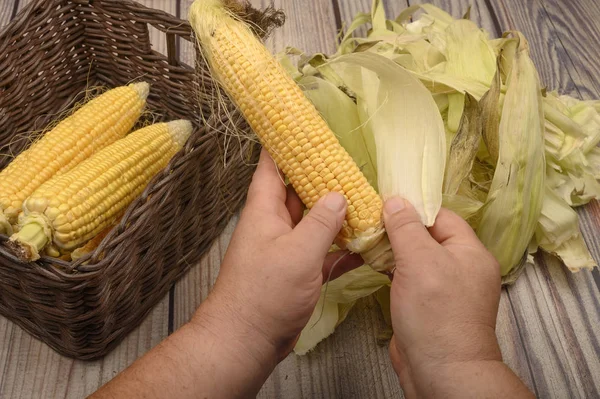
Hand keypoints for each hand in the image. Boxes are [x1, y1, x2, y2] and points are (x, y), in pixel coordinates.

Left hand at [193, 149, 362, 361]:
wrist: (246, 341)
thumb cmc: (264, 293)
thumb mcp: (298, 253)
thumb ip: (322, 222)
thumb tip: (339, 195)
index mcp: (264, 209)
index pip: (272, 165)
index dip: (284, 142)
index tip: (302, 123)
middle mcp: (274, 224)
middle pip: (298, 190)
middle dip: (322, 176)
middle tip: (351, 161)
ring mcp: (286, 248)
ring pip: (314, 221)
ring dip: (337, 213)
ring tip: (366, 197)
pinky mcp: (297, 271)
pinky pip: (322, 251)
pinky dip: (340, 246)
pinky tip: (365, 243)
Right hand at [384, 197, 532, 397]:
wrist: (440, 371)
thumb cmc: (435, 313)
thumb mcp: (420, 261)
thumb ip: (406, 228)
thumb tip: (395, 200)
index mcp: (469, 251)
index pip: (440, 216)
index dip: (413, 207)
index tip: (384, 201)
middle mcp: (460, 266)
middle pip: (426, 235)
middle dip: (398, 227)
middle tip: (369, 218)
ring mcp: (443, 287)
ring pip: (415, 257)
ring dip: (392, 248)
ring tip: (366, 237)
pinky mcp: (426, 304)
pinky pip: (409, 277)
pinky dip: (391, 268)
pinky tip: (372, 262)